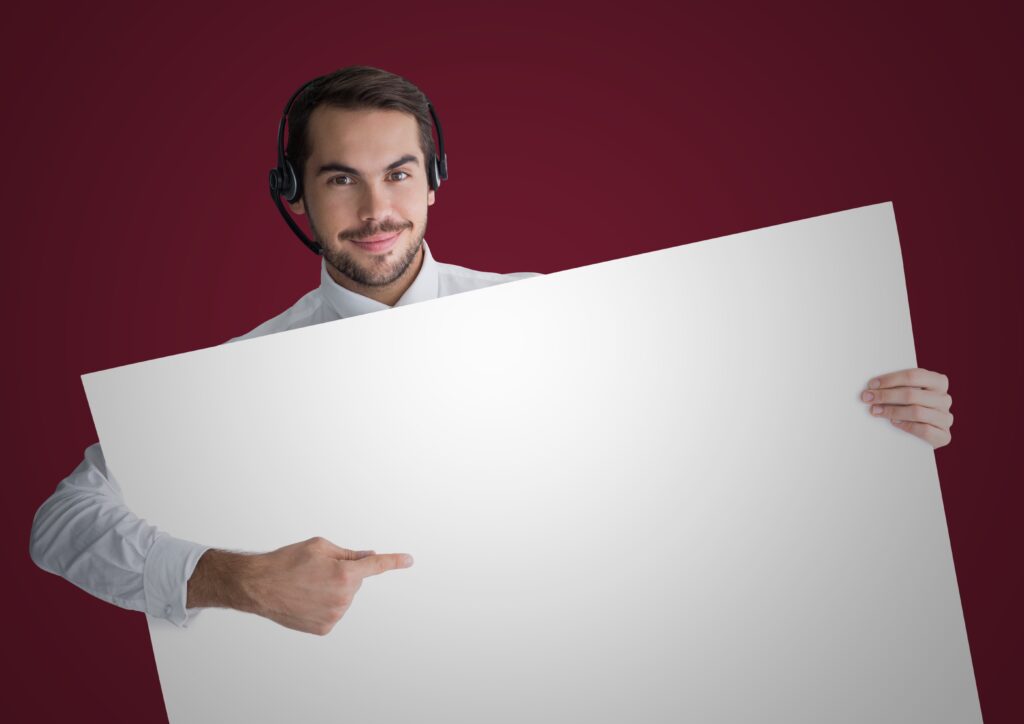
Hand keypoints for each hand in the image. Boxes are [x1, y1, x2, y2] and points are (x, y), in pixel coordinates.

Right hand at [187, 537, 413, 635]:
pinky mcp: (325, 628)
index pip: (376, 566)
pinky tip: (305, 599)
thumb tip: (369, 557)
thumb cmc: (287, 561)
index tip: (408, 560)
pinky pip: (333, 611)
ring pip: (344, 597)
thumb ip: (349, 554)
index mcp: (345, 573)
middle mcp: (343, 597)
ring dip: (332, 590)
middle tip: (315, 571)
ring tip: (306, 585)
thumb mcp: (320, 546)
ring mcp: (335, 615)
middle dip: (342, 574)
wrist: (259, 585)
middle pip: (354, 581)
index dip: (394, 561)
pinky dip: (324, 605)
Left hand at [860, 367, 953, 448]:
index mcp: (938, 382)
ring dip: (892, 411)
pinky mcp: (944, 436)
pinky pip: (924, 430)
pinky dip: (906, 426)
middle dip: (886, 395)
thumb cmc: (912, 407)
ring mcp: (946, 418)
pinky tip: (894, 423)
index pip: (914, 376)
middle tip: (868, 398)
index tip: (872, 384)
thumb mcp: (909, 393)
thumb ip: (898, 387)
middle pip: (912, 394)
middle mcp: (944, 399)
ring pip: (917, 412)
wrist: (927, 435)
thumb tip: (872, 387)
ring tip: (876, 411)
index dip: (890, 379)